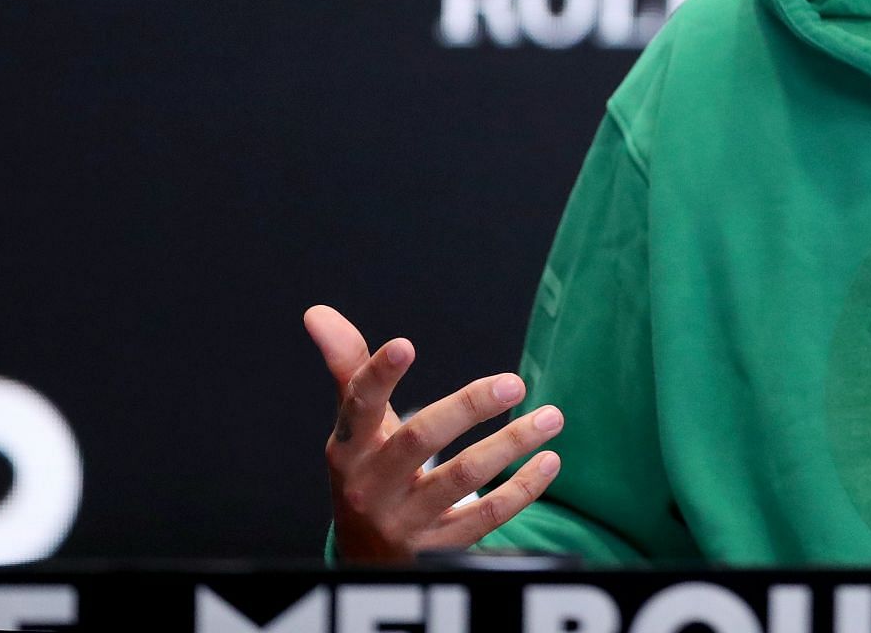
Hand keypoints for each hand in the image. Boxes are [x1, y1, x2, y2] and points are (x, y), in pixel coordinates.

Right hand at [304, 304, 565, 563]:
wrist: (366, 559)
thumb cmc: (367, 472)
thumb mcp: (355, 427)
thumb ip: (348, 367)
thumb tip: (319, 312)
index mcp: (349, 448)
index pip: (359, 407)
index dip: (379, 375)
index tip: (405, 344)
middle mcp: (371, 486)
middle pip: (418, 440)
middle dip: (468, 407)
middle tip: (515, 381)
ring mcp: (404, 521)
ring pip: (462, 478)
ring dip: (511, 444)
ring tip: (552, 417)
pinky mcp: (437, 549)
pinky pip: (486, 519)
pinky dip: (522, 489)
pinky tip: (548, 461)